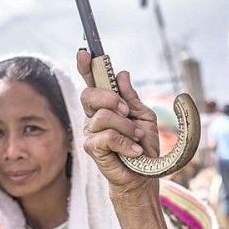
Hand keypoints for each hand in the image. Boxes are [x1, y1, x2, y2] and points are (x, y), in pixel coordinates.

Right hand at [77, 49, 160, 193]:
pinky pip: (107, 136)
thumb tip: (121, 75)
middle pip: (90, 95)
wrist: (144, 175)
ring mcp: (90, 132)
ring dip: (127, 127)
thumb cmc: (143, 146)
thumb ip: (131, 98)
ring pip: (104, 116)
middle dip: (111, 99)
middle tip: (127, 111)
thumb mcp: (143, 117)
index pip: (91, 83)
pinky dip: (126, 143)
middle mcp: (93, 117)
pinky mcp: (92, 148)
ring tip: (137, 139)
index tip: (85, 52)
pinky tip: (134, 151)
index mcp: (105, 106)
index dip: (86, 67)